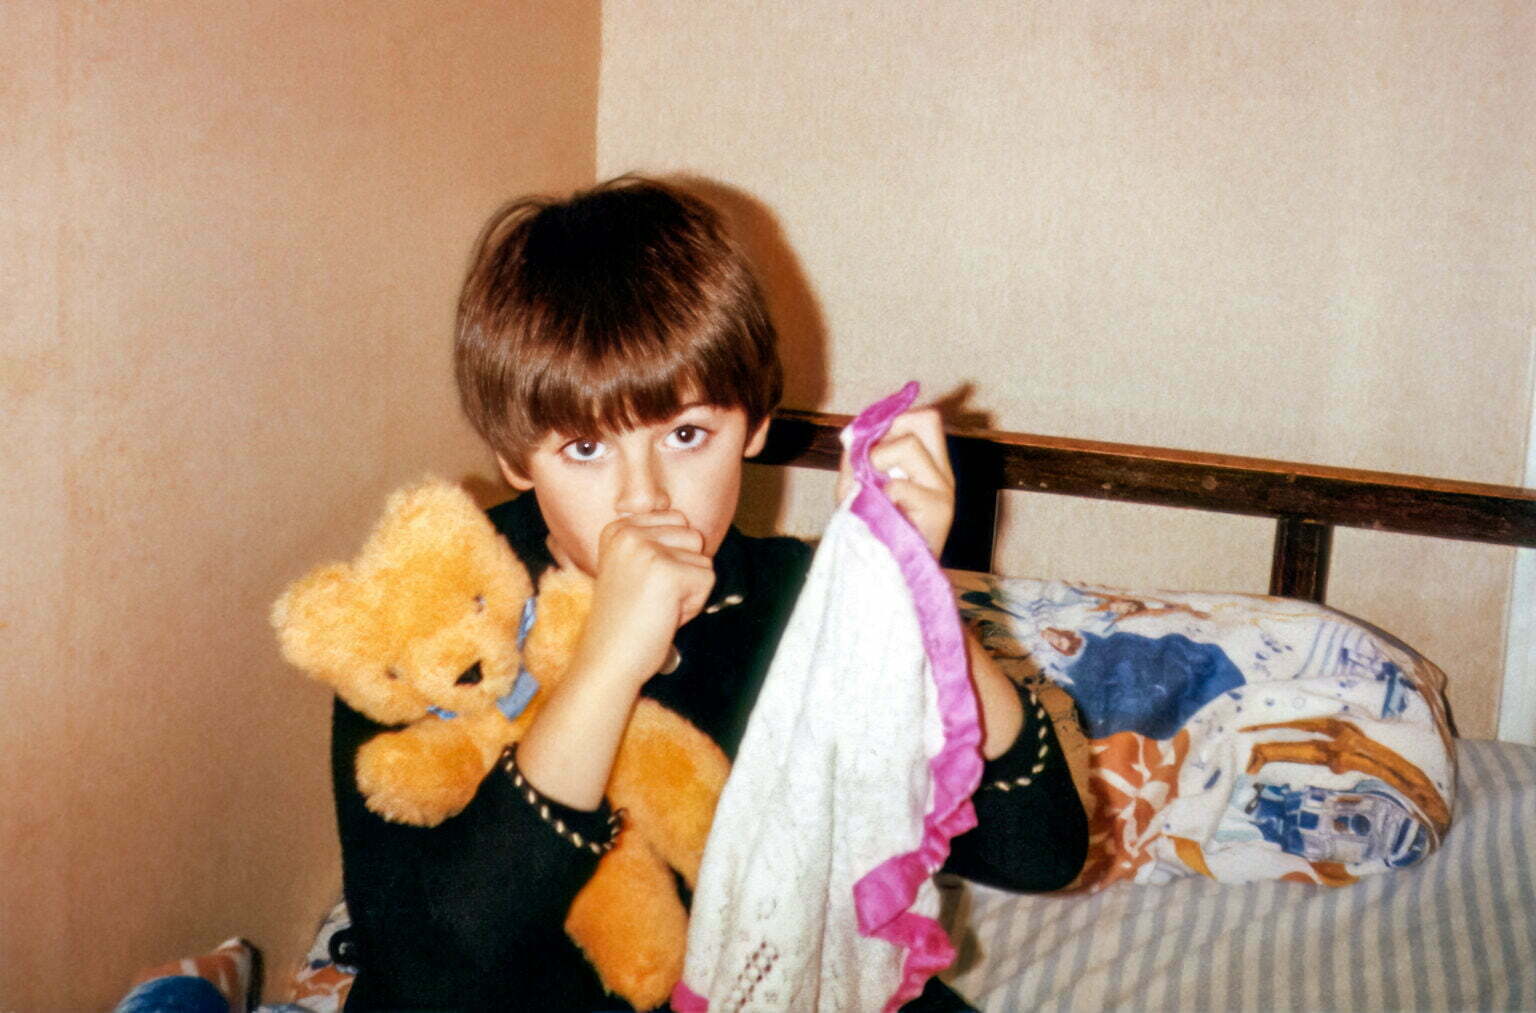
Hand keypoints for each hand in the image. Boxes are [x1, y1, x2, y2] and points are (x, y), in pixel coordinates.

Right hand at [572, 511, 715, 685]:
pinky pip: (707, 579)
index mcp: (618, 528)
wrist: (609, 660)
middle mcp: (629, 533)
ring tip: (659, 606)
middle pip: (692, 536)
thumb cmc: (627, 620)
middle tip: (653, 598)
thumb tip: (695, 532)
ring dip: (690, 588)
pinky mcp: (668, 572)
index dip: (673, 556)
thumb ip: (658, 543)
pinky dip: (694, 604)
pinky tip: (665, 616)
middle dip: (684, 570)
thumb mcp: (633, 568)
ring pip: (702, 558)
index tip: (644, 582)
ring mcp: (647, 551)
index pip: (676, 519)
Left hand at [836, 407, 955, 557]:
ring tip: (871, 489)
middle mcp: (942, 474)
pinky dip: (879, 495)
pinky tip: (880, 513)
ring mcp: (943, 491)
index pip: (926, 418)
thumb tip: (850, 434)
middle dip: (887, 432)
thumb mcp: (860, 489)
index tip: (868, 439)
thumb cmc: (875, 535)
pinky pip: (897, 486)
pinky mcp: (939, 511)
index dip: (895, 417)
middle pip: (925, 419)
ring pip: (908, 445)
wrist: (890, 581)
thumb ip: (856, 459)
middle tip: (870, 463)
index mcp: (930, 466)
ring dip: (877, 461)